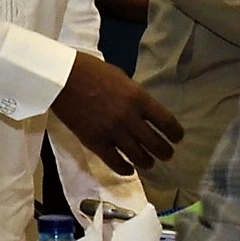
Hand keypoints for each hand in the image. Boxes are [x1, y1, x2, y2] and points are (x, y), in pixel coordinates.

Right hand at [50, 51, 182, 175]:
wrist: (61, 79)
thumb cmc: (90, 71)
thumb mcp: (121, 78)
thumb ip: (134, 96)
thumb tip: (142, 110)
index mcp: (139, 98)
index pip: (166, 122)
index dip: (175, 133)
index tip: (178, 138)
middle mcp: (130, 118)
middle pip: (155, 143)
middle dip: (164, 151)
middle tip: (167, 155)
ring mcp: (113, 132)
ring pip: (138, 156)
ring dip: (147, 162)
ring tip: (148, 163)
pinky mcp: (96, 143)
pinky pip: (115, 162)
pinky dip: (125, 169)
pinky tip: (128, 170)